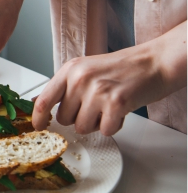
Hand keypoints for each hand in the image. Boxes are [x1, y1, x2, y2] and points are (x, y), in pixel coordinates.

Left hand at [33, 21, 187, 135]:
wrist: (154, 62)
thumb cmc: (121, 67)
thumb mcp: (85, 69)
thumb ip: (63, 87)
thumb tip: (38, 104)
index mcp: (70, 69)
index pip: (43, 100)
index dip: (37, 118)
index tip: (38, 127)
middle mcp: (81, 79)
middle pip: (63, 119)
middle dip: (78, 118)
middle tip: (95, 105)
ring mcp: (98, 91)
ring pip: (82, 127)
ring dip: (95, 123)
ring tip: (107, 106)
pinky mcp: (116, 103)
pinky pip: (104, 130)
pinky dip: (113, 125)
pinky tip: (119, 110)